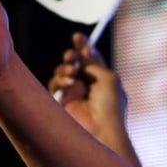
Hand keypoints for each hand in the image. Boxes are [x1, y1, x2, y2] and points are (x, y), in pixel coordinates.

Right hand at [47, 32, 146, 166]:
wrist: (102, 131)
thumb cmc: (111, 105)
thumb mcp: (108, 77)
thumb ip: (93, 63)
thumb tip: (83, 54)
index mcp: (103, 79)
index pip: (91, 59)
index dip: (83, 47)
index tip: (77, 36)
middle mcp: (88, 86)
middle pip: (75, 63)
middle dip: (72, 56)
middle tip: (72, 56)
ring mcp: (74, 94)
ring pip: (62, 72)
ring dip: (66, 68)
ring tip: (72, 71)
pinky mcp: (62, 103)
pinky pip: (55, 84)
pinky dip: (60, 80)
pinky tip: (69, 82)